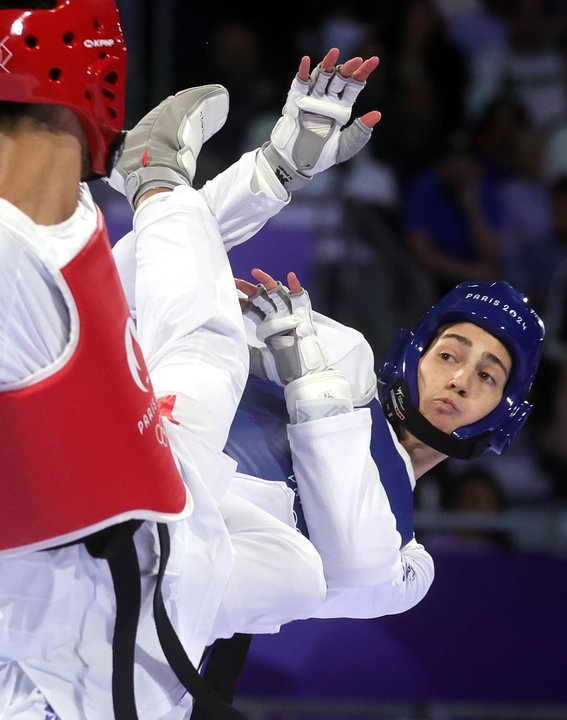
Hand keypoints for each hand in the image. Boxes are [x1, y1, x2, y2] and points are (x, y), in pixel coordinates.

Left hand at [236, 268, 328, 384]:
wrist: (302, 375)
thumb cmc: (283, 370)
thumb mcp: (259, 361)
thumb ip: (246, 353)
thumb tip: (228, 346)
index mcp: (270, 327)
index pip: (254, 310)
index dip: (243, 303)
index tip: (231, 298)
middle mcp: (280, 318)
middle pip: (263, 298)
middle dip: (249, 289)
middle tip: (235, 281)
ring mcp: (292, 316)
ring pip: (279, 294)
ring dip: (267, 282)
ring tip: (255, 272)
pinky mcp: (304, 317)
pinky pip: (301, 298)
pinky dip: (297, 287)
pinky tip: (291, 277)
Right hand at [262, 47, 380, 191]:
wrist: (297, 164)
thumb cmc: (320, 157)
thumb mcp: (345, 147)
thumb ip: (360, 132)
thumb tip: (377, 114)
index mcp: (341, 109)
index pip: (354, 86)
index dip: (363, 73)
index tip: (374, 60)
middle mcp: (327, 100)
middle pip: (339, 78)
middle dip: (348, 68)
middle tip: (357, 60)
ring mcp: (311, 99)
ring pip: (321, 77)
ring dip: (328, 64)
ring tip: (335, 52)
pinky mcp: (296, 101)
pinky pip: (300, 83)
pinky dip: (303, 72)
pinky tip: (307, 61)